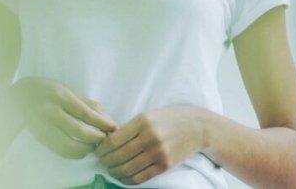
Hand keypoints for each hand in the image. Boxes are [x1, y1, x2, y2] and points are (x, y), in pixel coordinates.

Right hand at [9, 77, 118, 158]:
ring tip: (94, 146)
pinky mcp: (40, 137)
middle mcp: (51, 111)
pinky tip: (81, 150)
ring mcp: (43, 126)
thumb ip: (87, 102)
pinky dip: (74, 154)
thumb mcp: (67, 89)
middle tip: (105, 139)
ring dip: (85, 149)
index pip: (85, 113)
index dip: (102, 123)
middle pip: (78, 131)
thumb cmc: (46, 90)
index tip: (114, 128)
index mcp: (60, 96)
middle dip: (95, 138)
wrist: (18, 96)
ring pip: (68, 145)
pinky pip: (59, 151)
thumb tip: (106, 117)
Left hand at [95, 105, 211, 185]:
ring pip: (127, 169)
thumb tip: (108, 141)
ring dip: (114, 172)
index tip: (98, 151)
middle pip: (118, 156)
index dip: (102, 149)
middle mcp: (150, 137)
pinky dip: (127, 180)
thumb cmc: (169, 119)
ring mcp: (158, 153)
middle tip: (102, 162)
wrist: (197, 127)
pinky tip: (123, 177)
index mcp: (142, 122)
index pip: (114, 140)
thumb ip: (130, 128)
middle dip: (106, 162)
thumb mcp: (148, 116)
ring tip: (110, 170)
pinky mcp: (165, 165)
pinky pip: (141, 178)